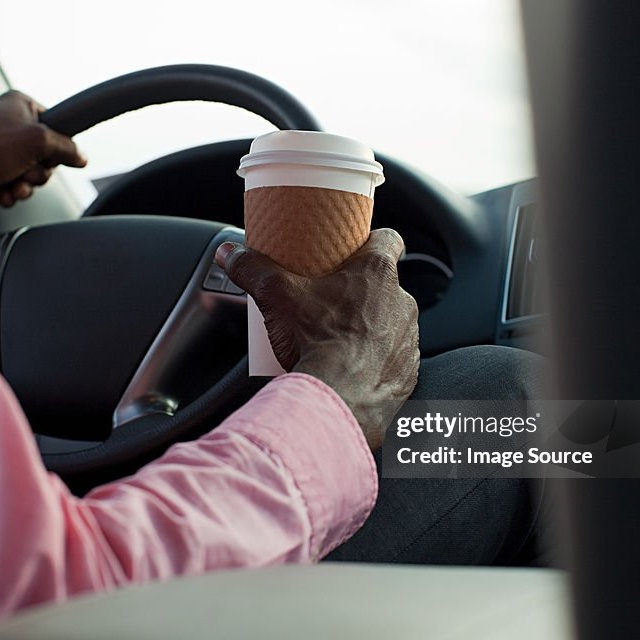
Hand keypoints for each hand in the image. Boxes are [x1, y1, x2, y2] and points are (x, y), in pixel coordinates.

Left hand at [0, 90, 86, 206]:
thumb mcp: (39, 141)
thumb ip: (67, 148)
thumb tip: (82, 157)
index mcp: (22, 106)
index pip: (57, 128)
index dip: (56, 148)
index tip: (47, 156)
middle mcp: (10, 122)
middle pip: (45, 155)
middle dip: (37, 173)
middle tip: (25, 173)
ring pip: (29, 172)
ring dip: (24, 186)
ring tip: (11, 187)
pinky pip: (12, 182)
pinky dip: (9, 192)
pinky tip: (1, 194)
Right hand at [217, 229, 419, 448]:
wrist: (338, 400)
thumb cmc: (317, 343)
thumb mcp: (276, 296)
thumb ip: (252, 269)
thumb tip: (230, 254)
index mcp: (377, 273)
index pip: (389, 240)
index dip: (373, 240)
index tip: (358, 248)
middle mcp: (401, 303)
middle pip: (384, 285)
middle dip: (361, 291)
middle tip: (330, 301)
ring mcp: (408, 339)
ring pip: (392, 322)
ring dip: (372, 327)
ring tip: (339, 337)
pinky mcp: (408, 371)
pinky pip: (395, 359)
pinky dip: (378, 361)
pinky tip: (354, 367)